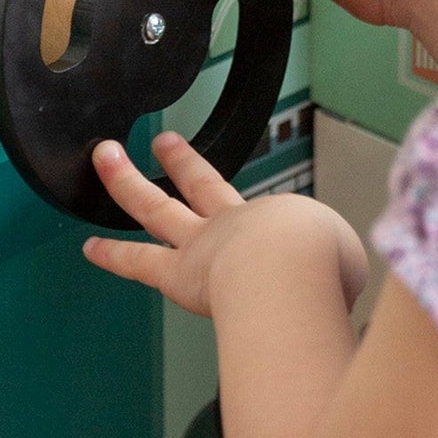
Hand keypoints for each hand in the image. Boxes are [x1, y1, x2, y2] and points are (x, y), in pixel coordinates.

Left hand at [82, 128, 368, 318]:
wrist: (296, 270)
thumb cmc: (325, 271)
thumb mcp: (347, 264)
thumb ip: (336, 275)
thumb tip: (339, 295)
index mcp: (284, 220)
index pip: (272, 218)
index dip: (275, 224)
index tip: (283, 234)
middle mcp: (239, 222)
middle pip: (203, 184)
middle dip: (183, 162)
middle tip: (163, 142)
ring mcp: (203, 242)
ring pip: (155, 206)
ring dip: (126, 180)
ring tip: (106, 156)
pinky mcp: (179, 272)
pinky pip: (138, 261)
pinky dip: (113, 255)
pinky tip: (89, 249)